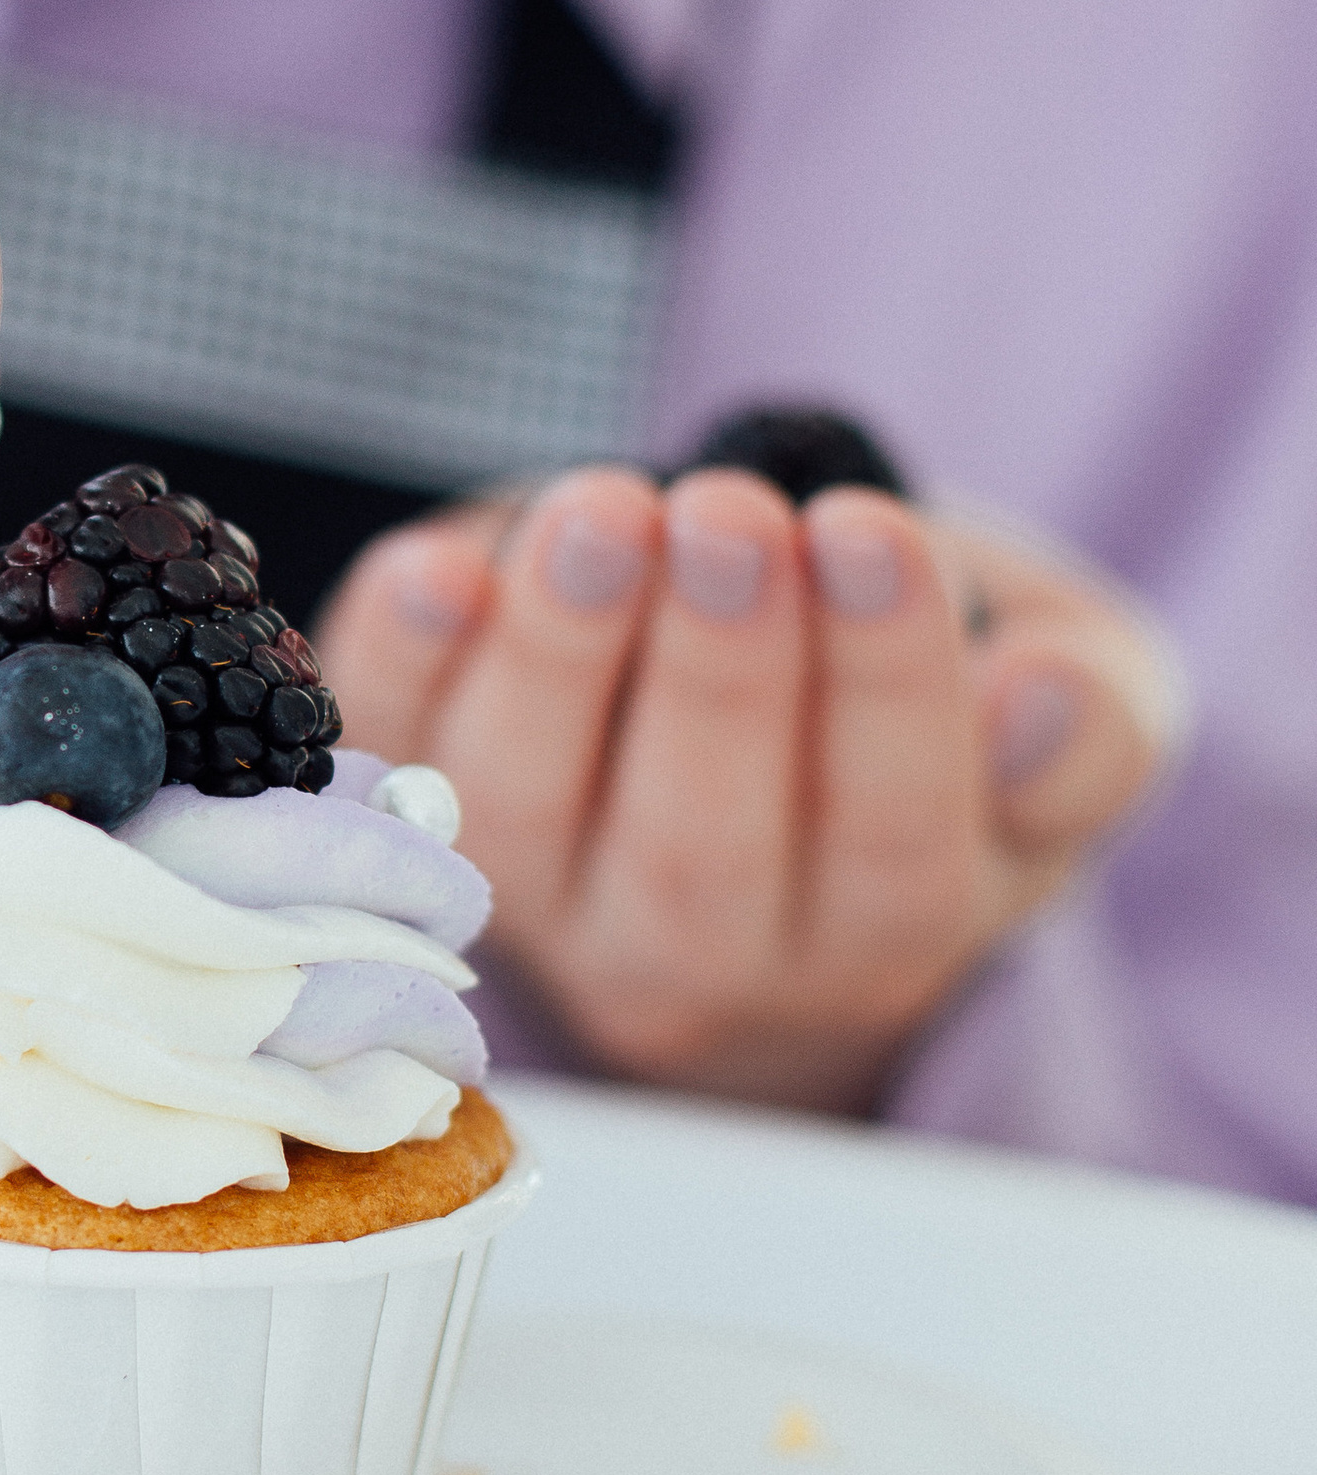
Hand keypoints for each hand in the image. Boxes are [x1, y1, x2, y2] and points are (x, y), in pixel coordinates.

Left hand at [317, 466, 1180, 1112]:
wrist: (741, 747)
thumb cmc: (902, 722)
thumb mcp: (1050, 736)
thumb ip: (1086, 736)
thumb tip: (1039, 702)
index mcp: (879, 938)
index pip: (888, 842)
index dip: (878, 689)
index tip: (870, 531)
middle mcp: (695, 962)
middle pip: (696, 850)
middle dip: (712, 673)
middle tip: (727, 520)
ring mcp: (531, 905)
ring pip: (524, 810)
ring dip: (558, 653)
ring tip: (602, 512)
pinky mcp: (402, 822)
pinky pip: (388, 761)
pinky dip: (400, 667)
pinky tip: (437, 568)